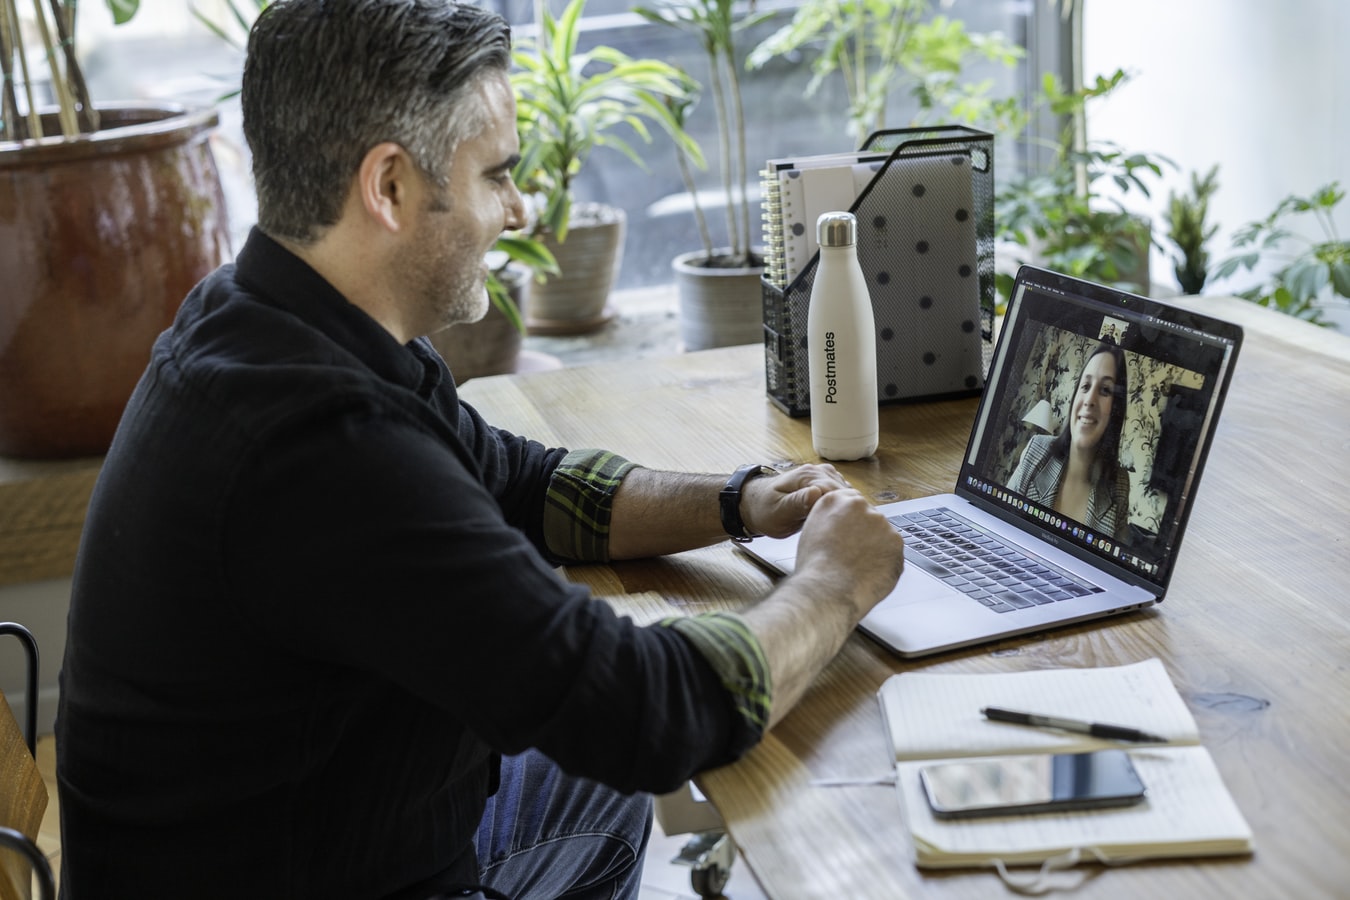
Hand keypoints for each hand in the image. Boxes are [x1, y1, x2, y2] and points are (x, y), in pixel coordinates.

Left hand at [741, 464, 849, 538]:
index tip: (842, 527)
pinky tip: (838, 520)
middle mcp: (818, 472)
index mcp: (807, 476)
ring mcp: (823, 477)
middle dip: (846, 511)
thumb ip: (797, 502)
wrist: (755, 505)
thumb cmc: (764, 510)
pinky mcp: (825, 484)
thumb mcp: (778, 511)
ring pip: (846, 494)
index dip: (842, 511)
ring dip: (846, 509)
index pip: (837, 491)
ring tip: (841, 527)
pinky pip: (842, 495)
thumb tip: (817, 493)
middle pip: (845, 492)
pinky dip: (843, 507)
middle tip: (843, 532)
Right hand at [792, 488, 904, 618]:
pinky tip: (869, 573)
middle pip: (869, 517)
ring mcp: (881, 523)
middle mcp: (860, 506)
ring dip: (876, 548)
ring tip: (858, 567)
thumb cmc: (815, 568)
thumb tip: (841, 525)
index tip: (851, 533)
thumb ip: (830, 520)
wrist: (828, 589)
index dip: (851, 522)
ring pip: (883, 535)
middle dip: (865, 534)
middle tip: (853, 555)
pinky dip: (885, 562)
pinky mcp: (896, 542)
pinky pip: (892, 552)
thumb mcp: (811, 531)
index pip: (851, 502)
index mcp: (835, 500)